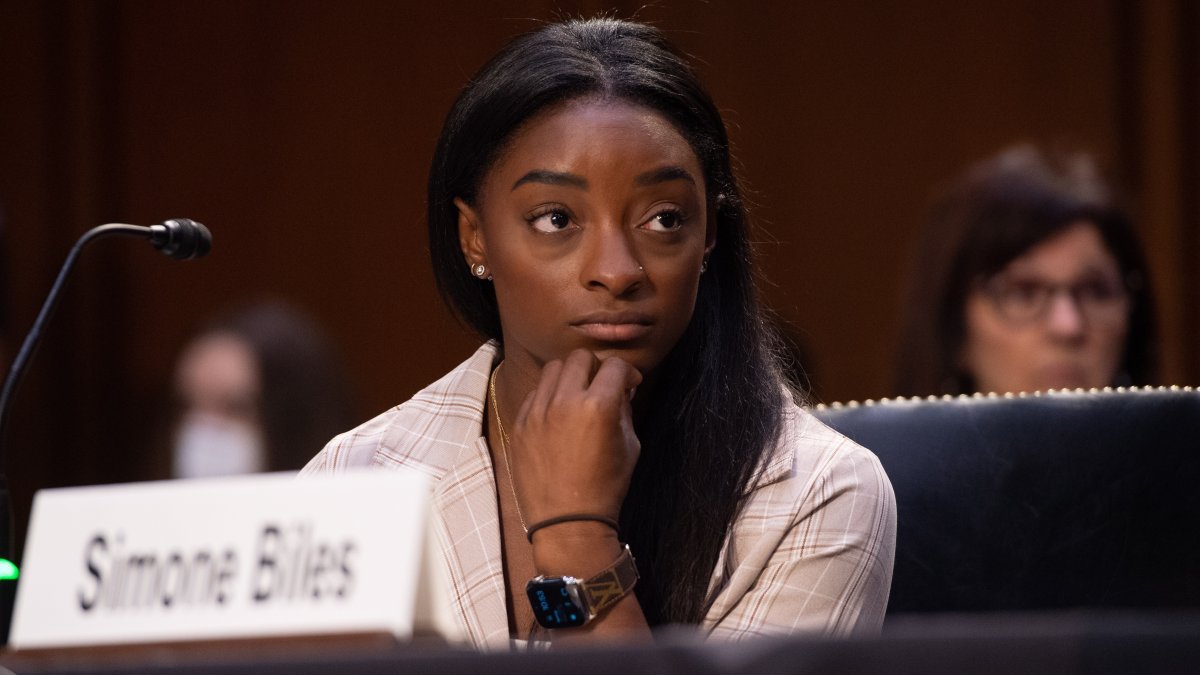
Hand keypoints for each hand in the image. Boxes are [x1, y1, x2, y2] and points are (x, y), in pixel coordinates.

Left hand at [508, 349, 641, 530]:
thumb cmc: (605, 487)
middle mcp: (564, 402)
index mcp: (597, 406)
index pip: (614, 365)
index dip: (627, 372)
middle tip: (602, 386)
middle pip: (580, 357)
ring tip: (577, 395)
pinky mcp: (520, 423)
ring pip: (554, 369)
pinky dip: (550, 395)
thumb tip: (620, 389)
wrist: (567, 523)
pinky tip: (558, 414)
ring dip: (570, 376)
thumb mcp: (629, 446)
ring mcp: (537, 412)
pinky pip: (535, 393)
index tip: (629, 384)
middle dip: (597, 367)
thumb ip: (624, 409)